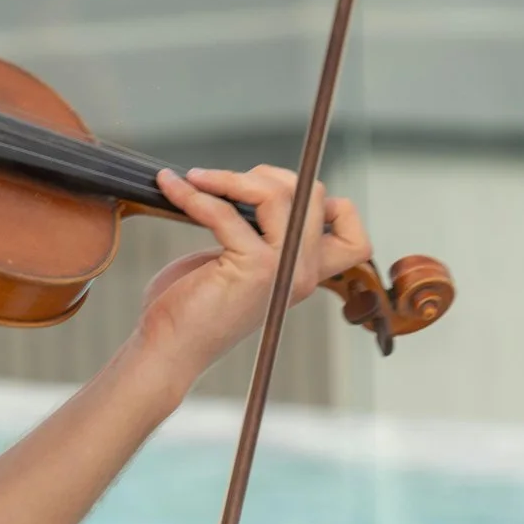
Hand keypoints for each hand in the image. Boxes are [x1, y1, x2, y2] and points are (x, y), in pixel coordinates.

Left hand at [132, 165, 371, 388]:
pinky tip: (173, 186)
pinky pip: (226, 212)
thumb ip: (261, 232)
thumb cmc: (193, 306)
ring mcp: (283, 270)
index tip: (277, 195)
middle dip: (265, 175)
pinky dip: (194, 194)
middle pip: (312, 194)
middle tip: (221, 182)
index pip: (354, 237)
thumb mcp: (239, 262)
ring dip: (229, 178)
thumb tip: (255, 183)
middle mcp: (303, 273)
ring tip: (195, 179)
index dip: (329, 205)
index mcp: (304, 274)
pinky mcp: (254, 268)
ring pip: (277, 194)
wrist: (169, 348)